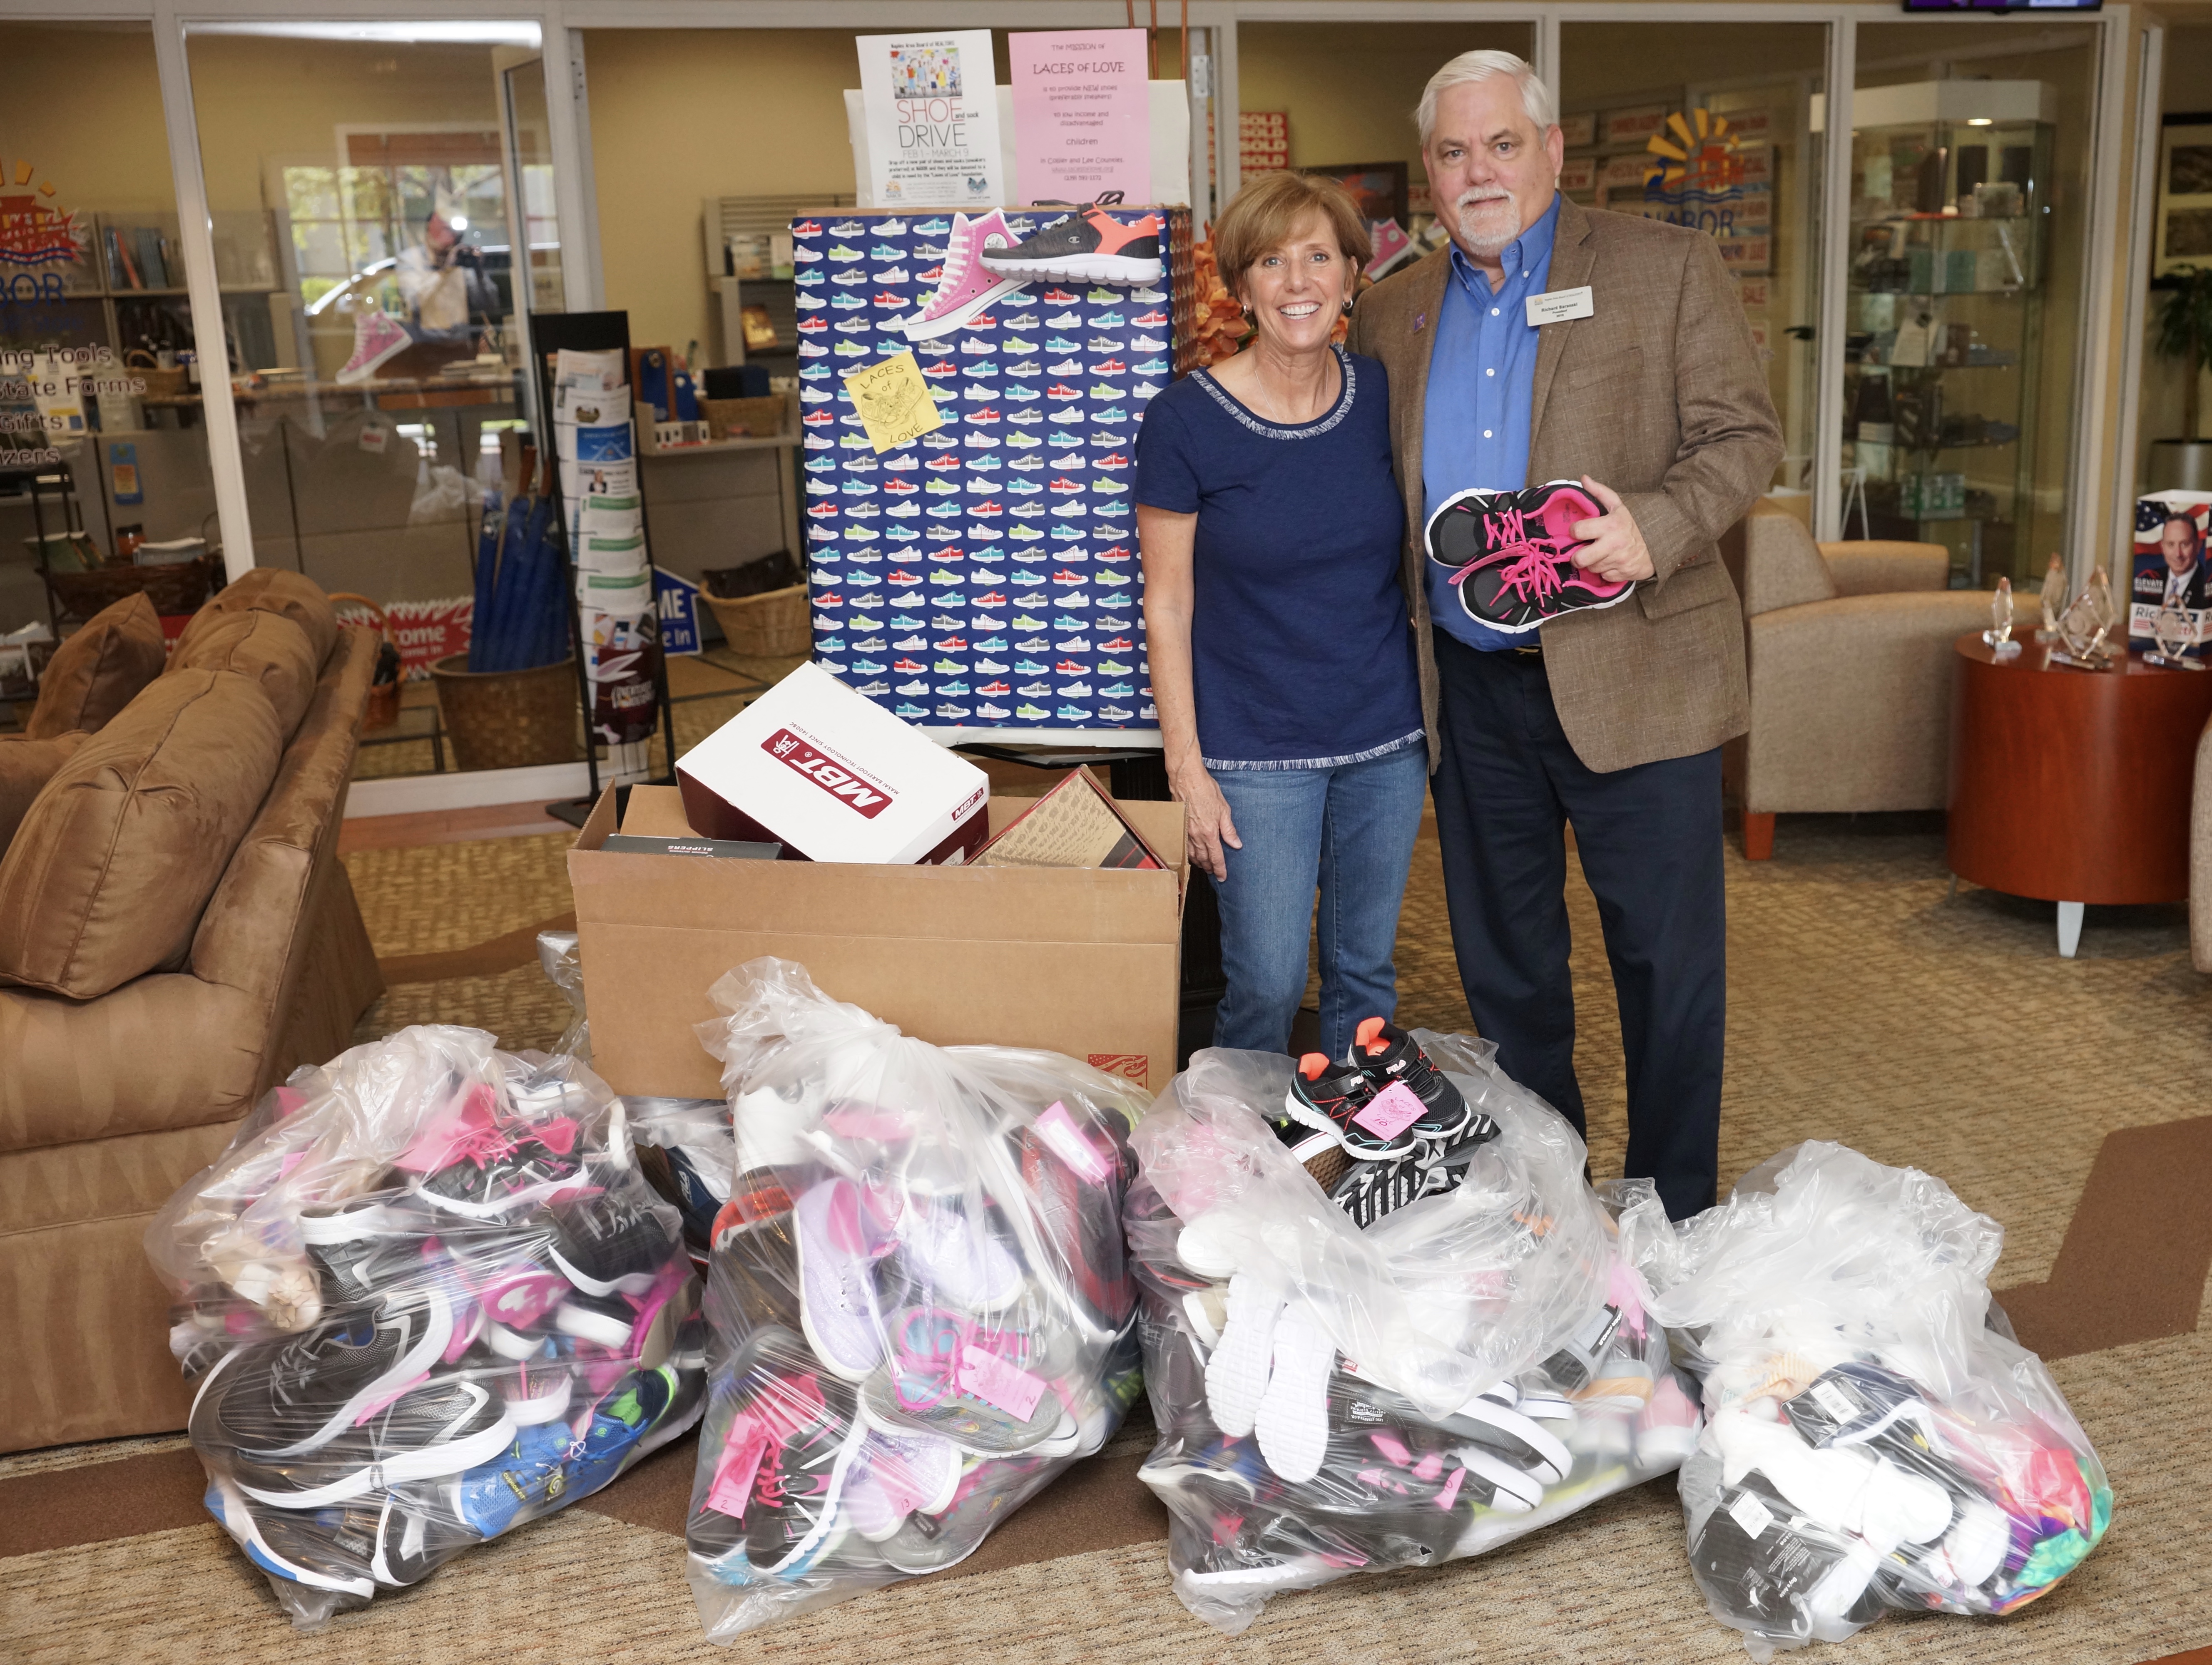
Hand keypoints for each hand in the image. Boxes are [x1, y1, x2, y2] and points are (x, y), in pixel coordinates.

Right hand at [1169, 760, 1240, 881]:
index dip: (1220, 869)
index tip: (1223, 877)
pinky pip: (1184, 846)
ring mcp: (1186, 831)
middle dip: (1210, 868)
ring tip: (1205, 866)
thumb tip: (1236, 844)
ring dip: (1200, 862)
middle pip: (1203, 859)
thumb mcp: (1224, 809)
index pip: (1216, 857)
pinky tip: (1192, 854)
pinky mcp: (1179, 826)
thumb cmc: (1204, 789)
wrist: (1186, 778)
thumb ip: (1229, 829)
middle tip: (1215, 872)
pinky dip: (1189, 854)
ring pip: (1192, 855)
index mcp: (1209, 832)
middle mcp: (1196, 835)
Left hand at [1570, 477, 1655, 583]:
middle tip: (1582, 551)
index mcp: (1610, 525)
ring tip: (1602, 554)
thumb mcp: (1618, 506)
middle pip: (1580, 558)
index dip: (1575, 531)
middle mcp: (1613, 544)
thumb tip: (1583, 479)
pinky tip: (1612, 562)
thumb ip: (1600, 492)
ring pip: (1591, 568)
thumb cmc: (1634, 523)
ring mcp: (1619, 561)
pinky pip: (1604, 576)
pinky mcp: (1623, 574)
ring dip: (1593, 563)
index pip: (1577, 531)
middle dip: (1578, 556)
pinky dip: (1606, 571)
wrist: (1660, 542)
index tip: (1579, 531)